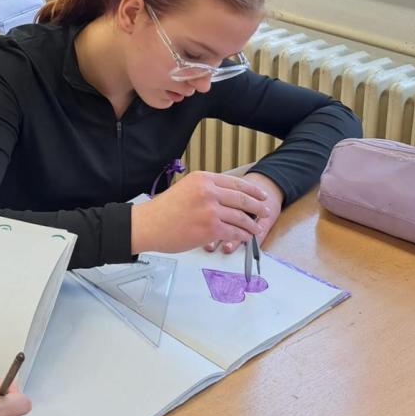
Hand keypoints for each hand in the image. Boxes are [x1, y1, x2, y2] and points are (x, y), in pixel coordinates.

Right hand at [130, 170, 269, 253]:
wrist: (148, 225)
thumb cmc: (163, 210)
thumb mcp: (185, 188)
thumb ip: (205, 190)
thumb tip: (225, 197)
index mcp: (203, 179)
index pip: (235, 183)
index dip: (252, 190)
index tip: (261, 196)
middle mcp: (208, 191)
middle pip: (242, 199)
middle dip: (258, 206)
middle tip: (266, 211)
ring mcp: (210, 210)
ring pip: (240, 217)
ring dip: (251, 224)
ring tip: (256, 228)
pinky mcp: (210, 228)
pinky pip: (234, 232)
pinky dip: (242, 235)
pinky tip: (245, 237)